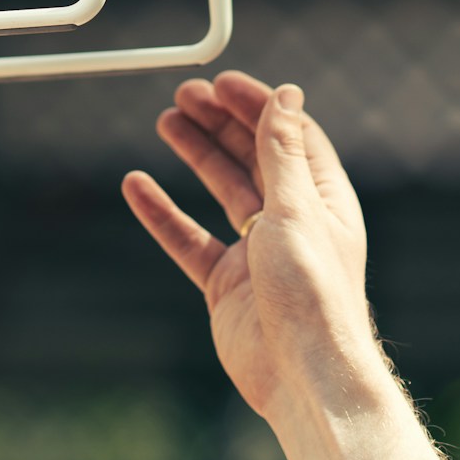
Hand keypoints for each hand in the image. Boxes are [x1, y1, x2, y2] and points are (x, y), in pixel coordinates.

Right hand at [122, 73, 382, 423]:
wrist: (301, 376)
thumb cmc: (313, 295)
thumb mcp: (295, 210)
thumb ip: (282, 152)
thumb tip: (287, 95)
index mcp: (322, 201)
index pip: (289, 137)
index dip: (257, 106)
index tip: (221, 82)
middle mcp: (292, 222)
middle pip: (253, 158)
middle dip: (220, 123)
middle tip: (184, 94)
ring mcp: (257, 253)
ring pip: (221, 190)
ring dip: (196, 155)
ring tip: (166, 121)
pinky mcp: (226, 284)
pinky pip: (189, 238)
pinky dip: (163, 213)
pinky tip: (136, 186)